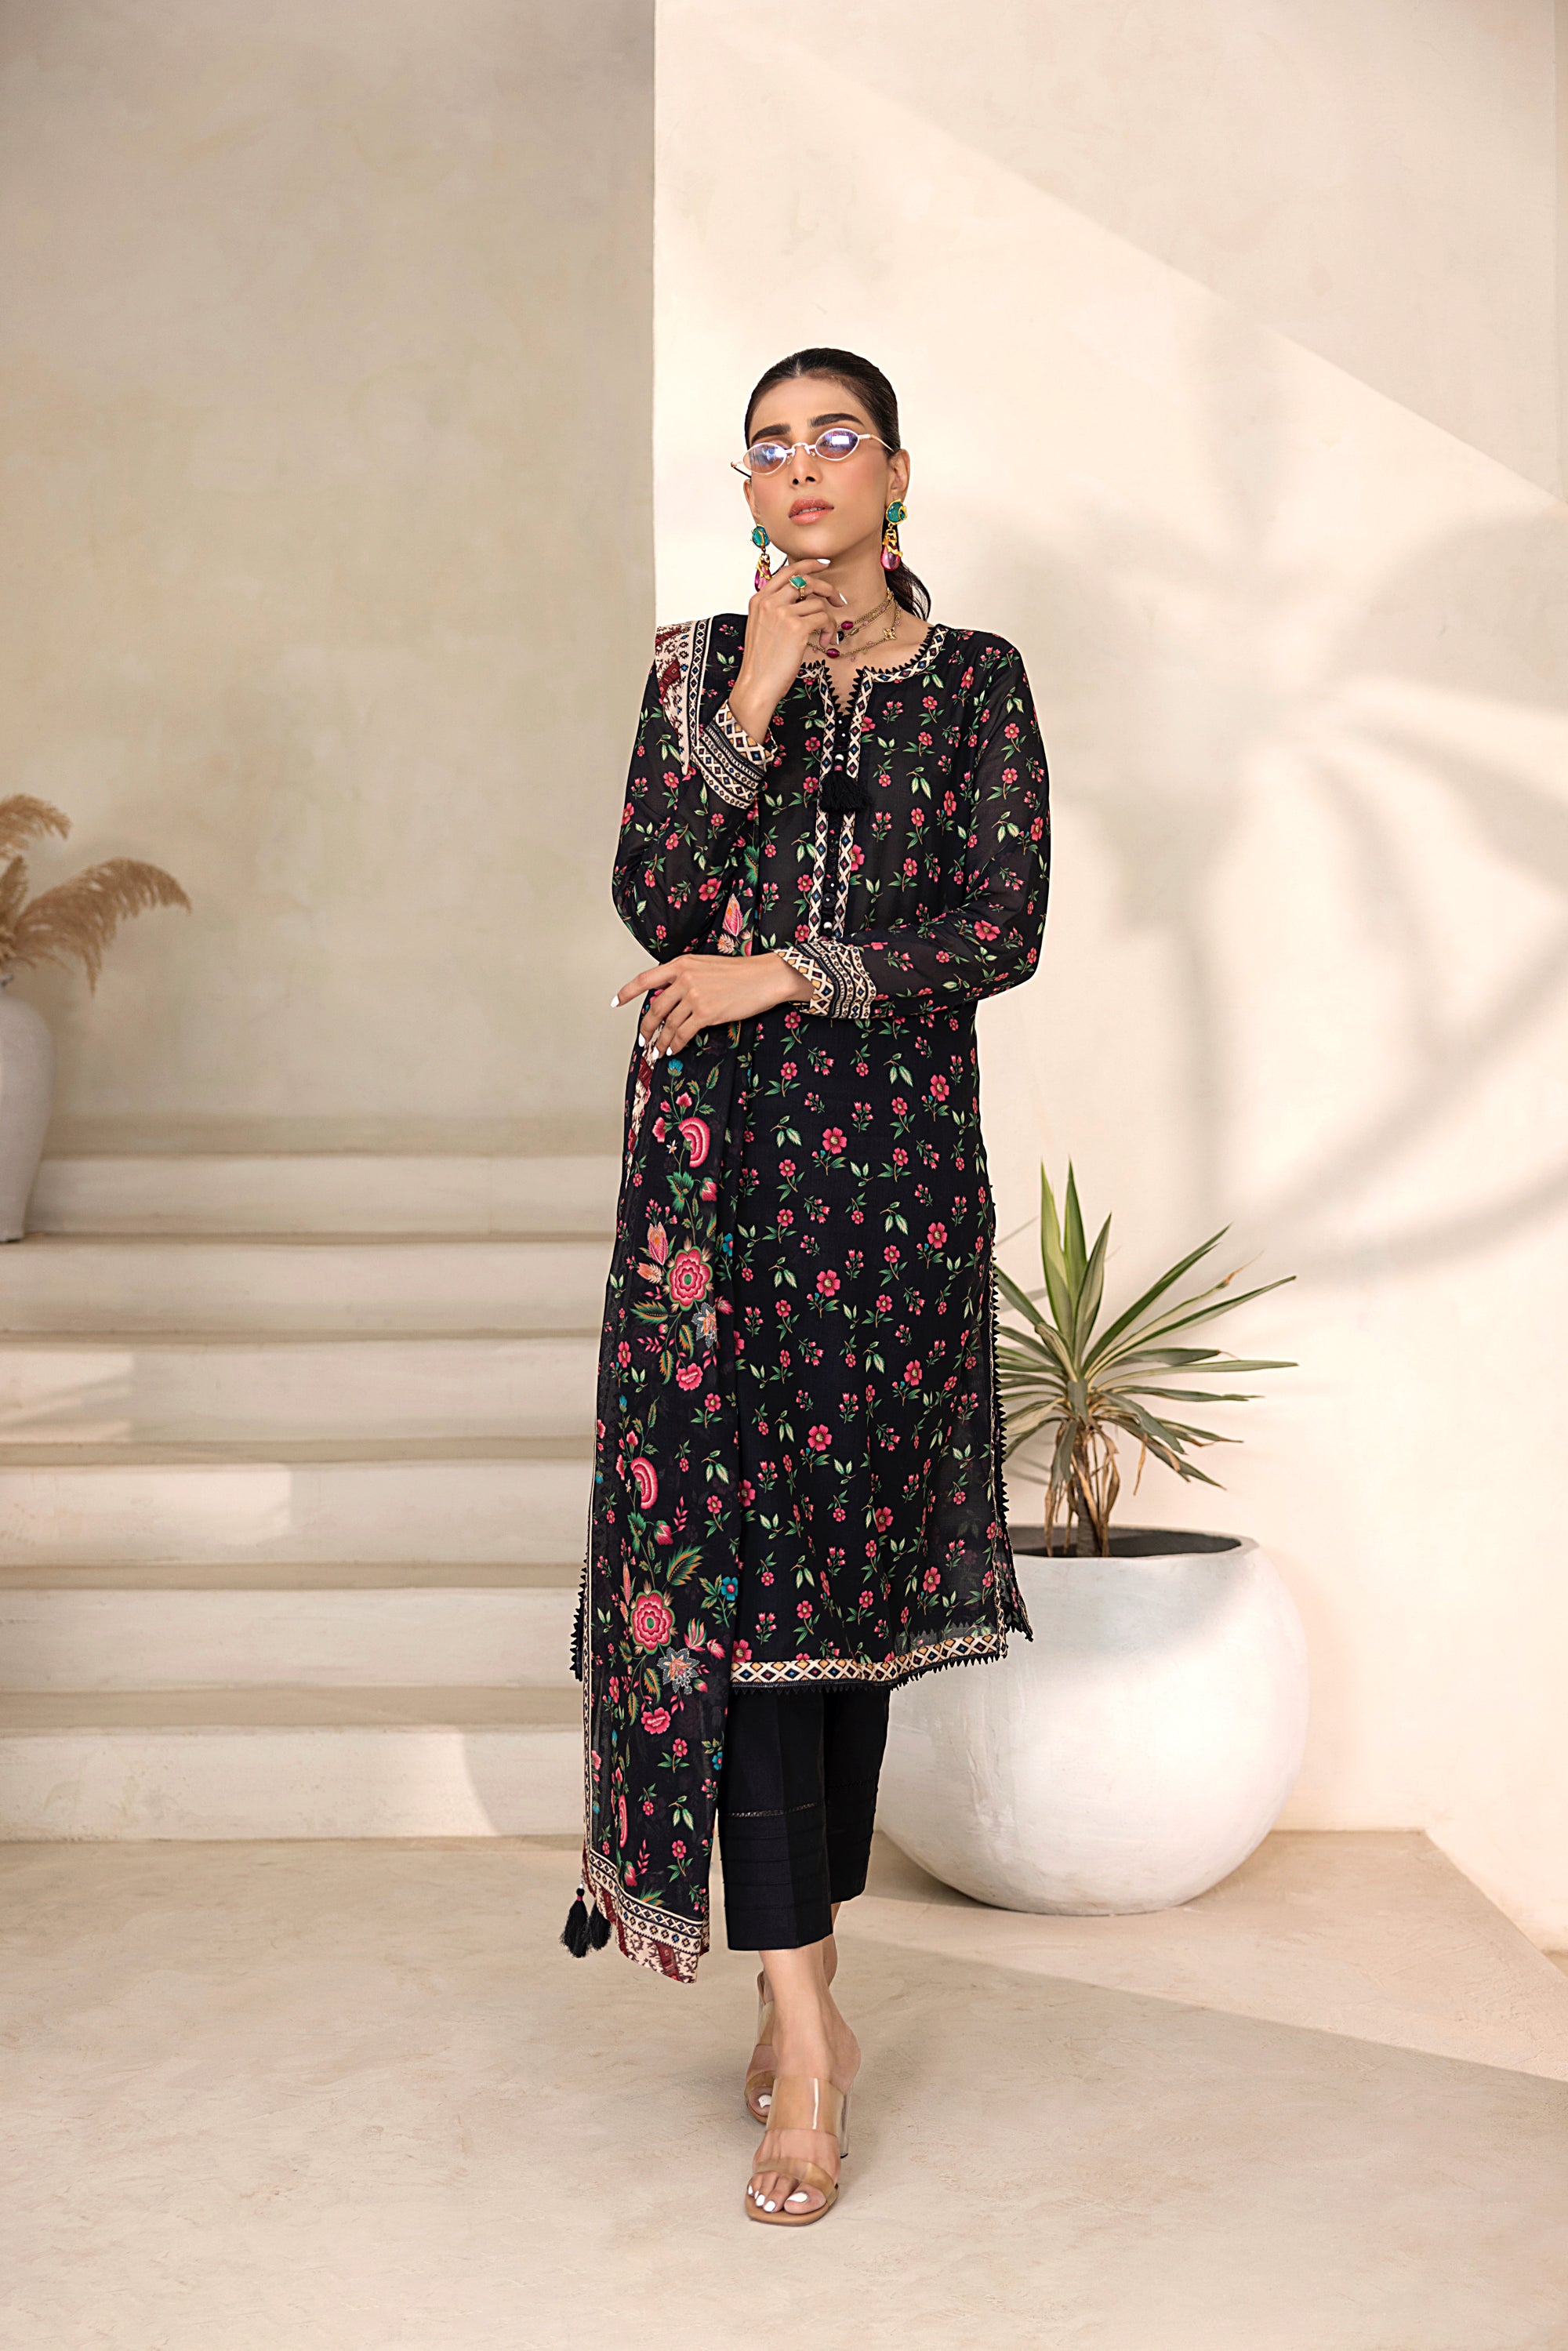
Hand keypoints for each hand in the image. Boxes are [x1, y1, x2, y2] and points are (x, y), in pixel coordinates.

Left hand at [611, 951, 812, 1058]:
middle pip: (655, 1008)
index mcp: (682, 963)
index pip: (646, 979)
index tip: (616, 1003)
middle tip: (642, 1041)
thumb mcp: (706, 966)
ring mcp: (694, 995)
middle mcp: (684, 978)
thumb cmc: (741, 972)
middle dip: (645, 1029)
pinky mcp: (706, 1013)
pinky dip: (675, 1044)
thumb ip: (685, 978)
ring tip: (656, 1052)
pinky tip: (673, 1050)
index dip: (627, 992)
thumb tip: (670, 999)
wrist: (766, 976)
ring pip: (668, 1024)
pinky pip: (683, 1033)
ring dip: (660, 1042)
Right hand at [727, 558, 848, 740]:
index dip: (808, 564)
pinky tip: (824, 641)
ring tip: (825, 635)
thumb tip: (803, 599)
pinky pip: (823, 618)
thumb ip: (776, 609)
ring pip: (818, 602)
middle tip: (838, 600)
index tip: (824, 564)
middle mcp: (769, 602)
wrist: (757, 685)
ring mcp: (782, 613)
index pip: (787, 571)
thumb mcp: (762, 628)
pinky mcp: (796, 627)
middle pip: (806, 581)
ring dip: (828, 619)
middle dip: (827, 588)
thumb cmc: (762, 662)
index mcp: (759, 599)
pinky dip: (829, 629)